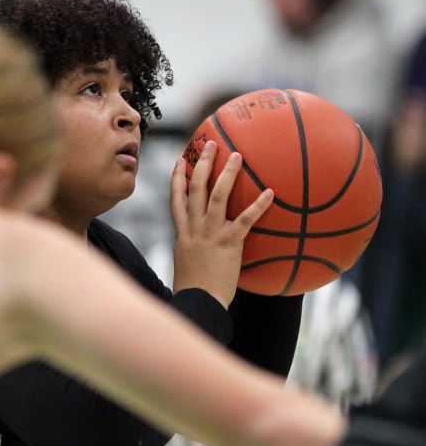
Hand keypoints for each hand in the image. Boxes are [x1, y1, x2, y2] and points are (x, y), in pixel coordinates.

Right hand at [170, 141, 272, 308]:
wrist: (198, 302)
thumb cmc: (194, 288)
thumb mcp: (187, 263)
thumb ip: (193, 248)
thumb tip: (206, 245)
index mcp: (182, 232)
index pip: (176, 199)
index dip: (176, 178)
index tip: (180, 160)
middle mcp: (193, 228)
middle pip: (195, 188)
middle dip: (201, 164)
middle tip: (211, 144)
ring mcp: (209, 234)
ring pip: (216, 196)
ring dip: (227, 174)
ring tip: (237, 156)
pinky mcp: (228, 243)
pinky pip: (244, 220)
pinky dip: (257, 206)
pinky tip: (270, 192)